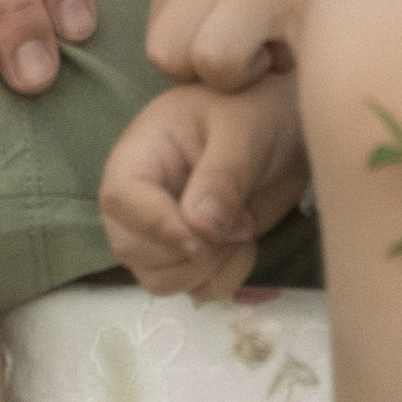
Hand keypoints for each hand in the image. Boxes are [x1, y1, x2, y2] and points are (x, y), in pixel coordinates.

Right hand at [100, 73, 310, 300]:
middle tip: (237, 223)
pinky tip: (244, 246)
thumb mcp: (244, 130)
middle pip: (132, 250)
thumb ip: (223, 176)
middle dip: (190, 252)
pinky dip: (223, 280)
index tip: (203, 237)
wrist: (280, 126)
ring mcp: (161, 231)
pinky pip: (193, 290)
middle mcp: (139, 198)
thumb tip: (200, 228)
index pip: (120, 200)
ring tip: (242, 229)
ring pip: (160, 279)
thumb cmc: (253, 110)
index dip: (157, 226)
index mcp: (140, 155)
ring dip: (209, 269)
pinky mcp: (188, 255)